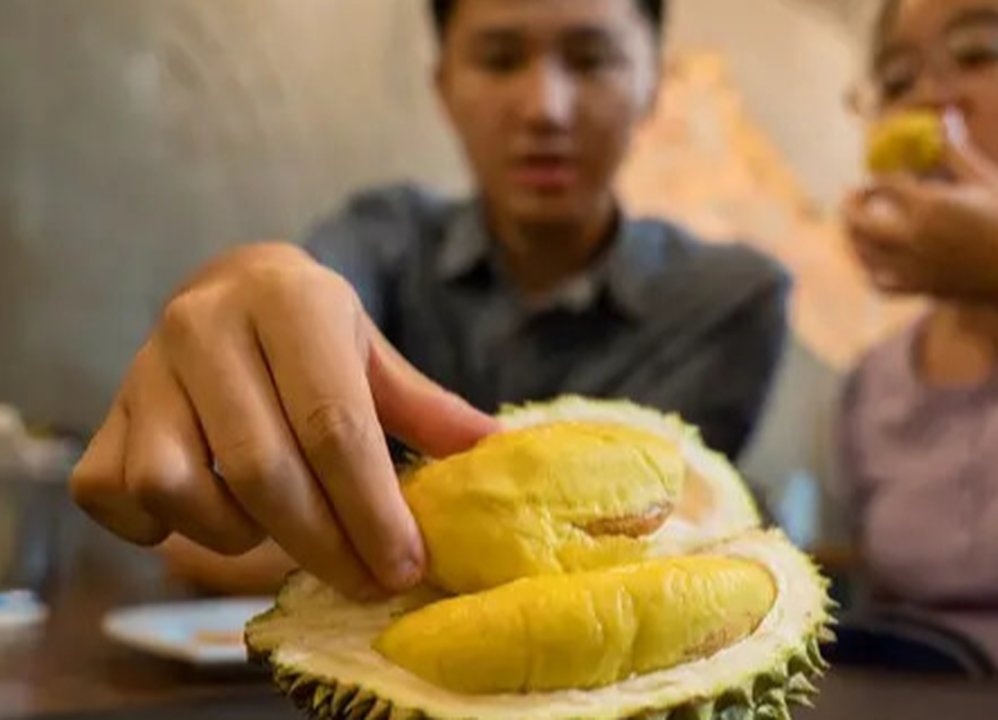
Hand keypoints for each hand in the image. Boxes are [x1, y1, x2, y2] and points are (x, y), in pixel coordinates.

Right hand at [70, 243, 497, 599]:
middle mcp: (205, 327)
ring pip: (179, 488)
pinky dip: (158, 530)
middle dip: (326, 545)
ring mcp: (142, 370)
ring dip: (239, 536)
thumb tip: (497, 453)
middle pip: (264, 468)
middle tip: (370, 582)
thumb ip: (427, 407)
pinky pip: (113, 495)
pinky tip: (211, 519)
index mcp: (289, 301)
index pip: (333, 423)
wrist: (227, 286)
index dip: (372, 508)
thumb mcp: (371, 352)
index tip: (406, 564)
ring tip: (284, 531)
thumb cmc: (311, 332)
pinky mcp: (104, 413)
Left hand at [845, 110, 997, 307]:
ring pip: (864, 254)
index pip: (885, 185)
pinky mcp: (923, 290)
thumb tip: (946, 117)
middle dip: (851, 207)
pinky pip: (880, 283)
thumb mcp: (988, 180)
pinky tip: (874, 260)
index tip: (878, 177)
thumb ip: (956, 152)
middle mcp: (916, 238)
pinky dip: (870, 270)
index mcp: (931, 205)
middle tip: (850, 197)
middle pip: (861, 222)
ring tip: (856, 226)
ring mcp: (916, 268)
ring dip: (853, 238)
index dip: (878, 179)